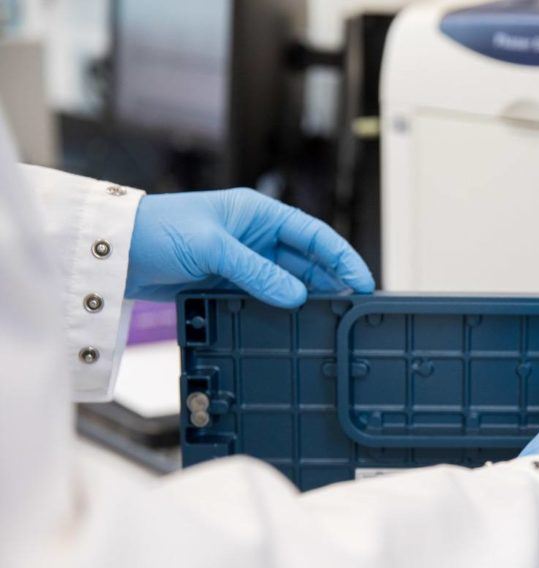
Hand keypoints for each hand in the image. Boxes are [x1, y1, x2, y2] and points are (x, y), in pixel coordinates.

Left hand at [126, 188, 373, 306]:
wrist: (117, 252)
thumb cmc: (159, 230)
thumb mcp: (213, 248)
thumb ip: (257, 272)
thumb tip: (297, 296)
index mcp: (258, 213)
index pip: (314, 234)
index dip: (342, 257)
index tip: (363, 281)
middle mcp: (255, 235)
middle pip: (307, 260)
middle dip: (332, 281)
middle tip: (353, 308)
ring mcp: (242, 260)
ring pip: (288, 281)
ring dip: (307, 298)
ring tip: (330, 319)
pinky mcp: (226, 282)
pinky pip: (264, 296)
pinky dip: (280, 308)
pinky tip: (292, 324)